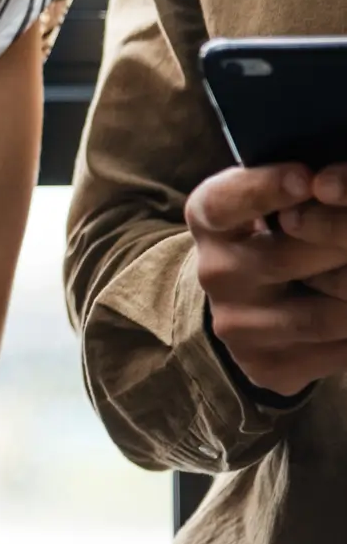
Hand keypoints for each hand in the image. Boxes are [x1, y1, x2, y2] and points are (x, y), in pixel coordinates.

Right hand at [188, 163, 346, 394]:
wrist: (252, 302)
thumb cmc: (281, 233)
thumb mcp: (280, 197)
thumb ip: (309, 187)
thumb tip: (336, 187)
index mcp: (210, 218)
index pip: (226, 203)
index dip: (266, 190)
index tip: (306, 179)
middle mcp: (215, 273)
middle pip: (291, 258)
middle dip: (345, 241)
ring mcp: (238, 325)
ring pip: (329, 314)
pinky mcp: (267, 365)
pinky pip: (339, 351)